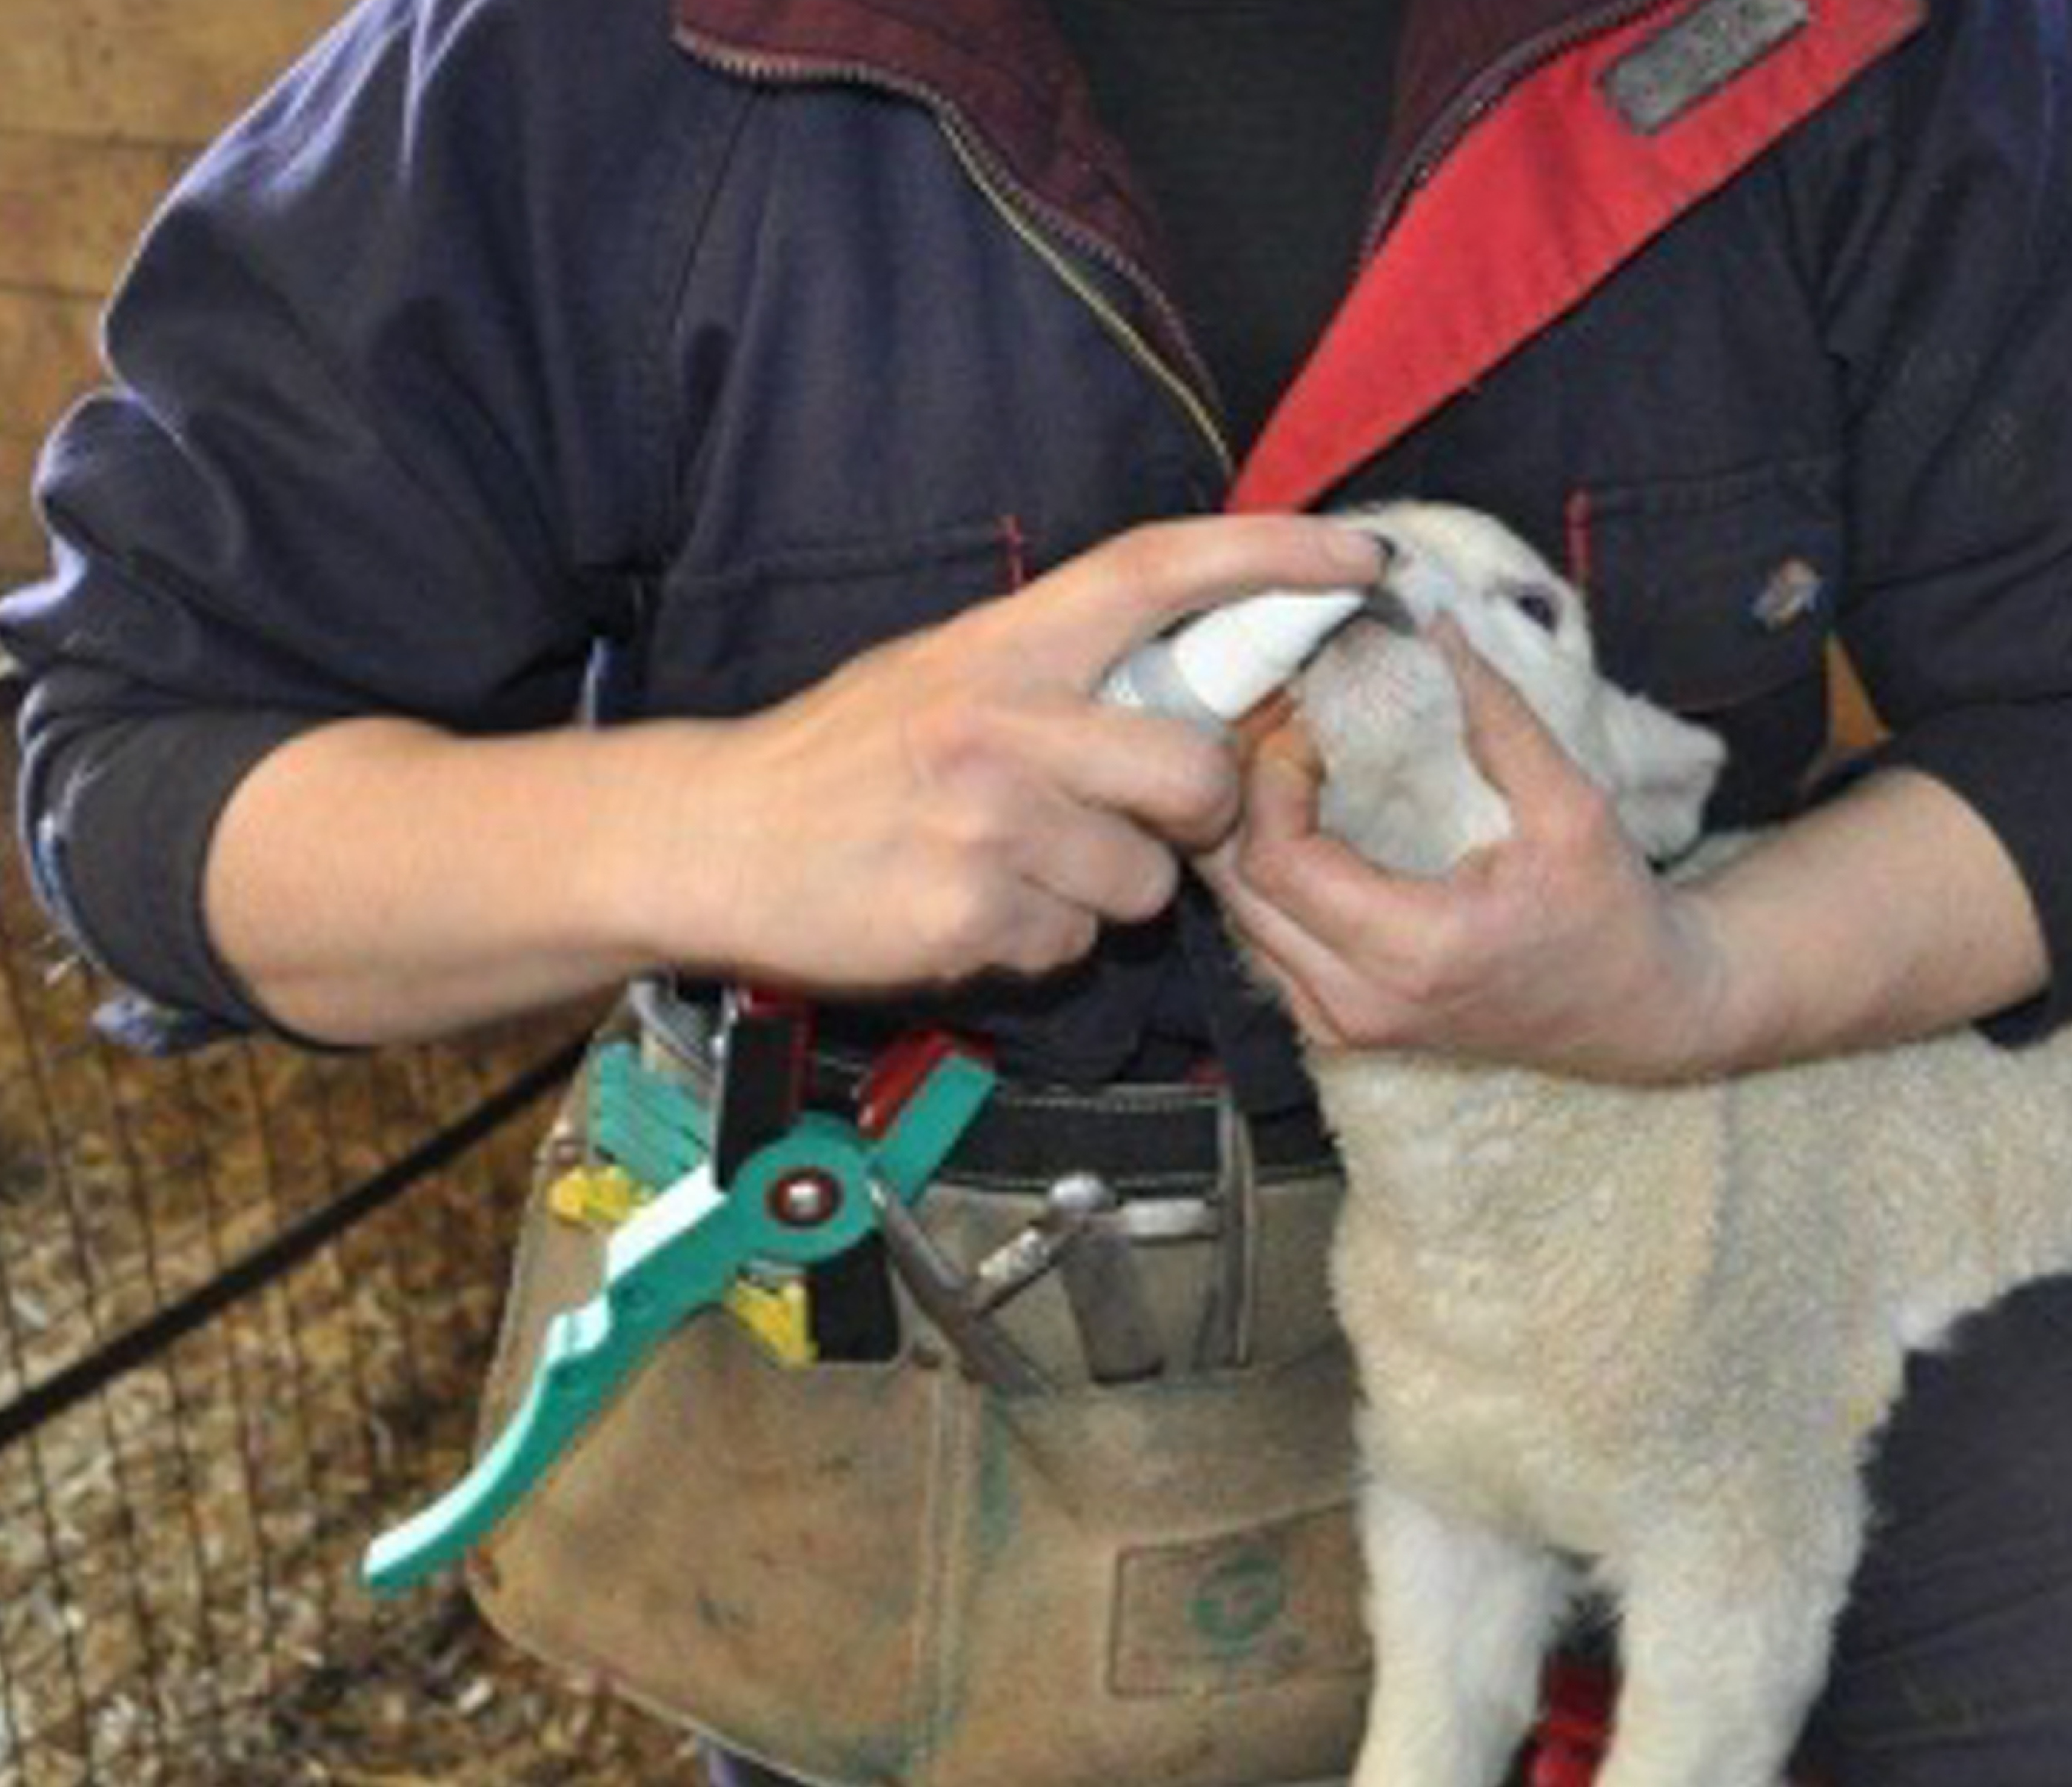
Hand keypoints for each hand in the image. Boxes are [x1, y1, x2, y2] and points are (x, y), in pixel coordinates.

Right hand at [656, 516, 1384, 993]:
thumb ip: (1061, 674)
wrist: (715, 840)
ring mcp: (986, 826)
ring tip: (1018, 865)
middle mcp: (1001, 725)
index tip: (1357, 556)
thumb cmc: (843, 758)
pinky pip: (1071, 946)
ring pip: (1143, 885)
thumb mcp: (946, 673)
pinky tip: (973, 907)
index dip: (1269, 555)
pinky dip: (1041, 941)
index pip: (1158, 571)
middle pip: (1196, 775)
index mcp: (1002, 644)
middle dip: (1201, 815)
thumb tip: (1188, 687)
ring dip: (1107, 891)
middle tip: (1152, 818)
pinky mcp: (968, 918)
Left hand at [1204, 629, 1740, 1083]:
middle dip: (1238, 795)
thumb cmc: (1609, 913)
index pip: (1279, 861)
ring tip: (1278, 758)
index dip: (1270, 778)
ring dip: (1242, 832)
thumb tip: (1436, 628)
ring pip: (1239, 918)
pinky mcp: (1338, 1021)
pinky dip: (1262, 875)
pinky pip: (1262, 941)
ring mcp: (1341, 1022)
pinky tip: (1291, 816)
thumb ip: (1501, 719)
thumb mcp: (1574, 807)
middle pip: (1237, 890)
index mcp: (1413, 954)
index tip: (1307, 721)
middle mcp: (1358, 1003)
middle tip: (1274, 722)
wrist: (1631, 1011)